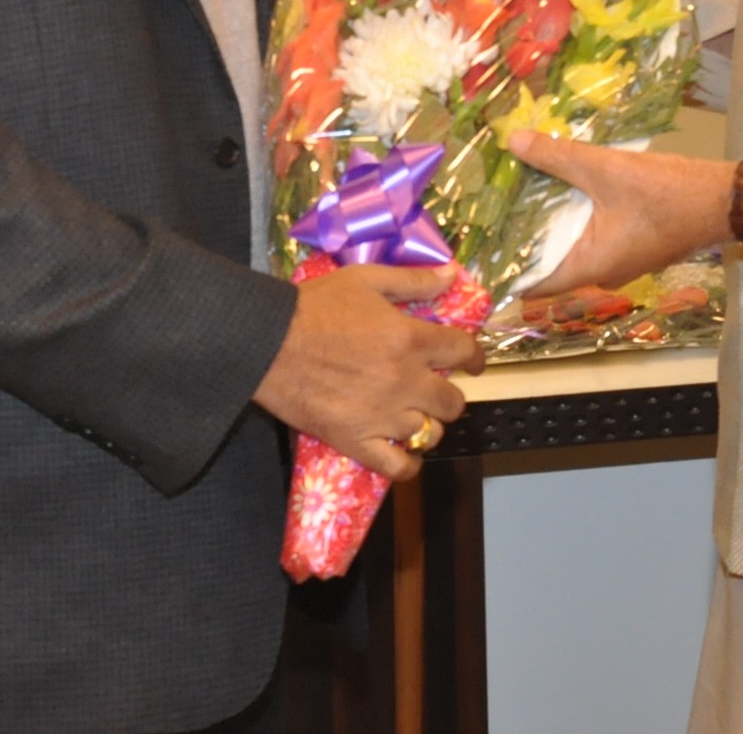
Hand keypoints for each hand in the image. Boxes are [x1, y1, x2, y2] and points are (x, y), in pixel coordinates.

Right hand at [250, 264, 483, 481]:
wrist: (267, 342)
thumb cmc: (315, 307)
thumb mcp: (366, 280)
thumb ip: (412, 281)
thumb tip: (450, 275)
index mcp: (411, 340)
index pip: (464, 352)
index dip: (475, 357)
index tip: (473, 361)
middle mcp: (405, 381)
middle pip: (453, 401)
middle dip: (451, 394)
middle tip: (437, 388)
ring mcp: (382, 416)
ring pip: (430, 434)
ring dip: (429, 425)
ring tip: (417, 417)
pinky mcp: (356, 442)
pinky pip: (397, 467)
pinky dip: (408, 465)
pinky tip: (407, 455)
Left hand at [506, 129, 729, 292]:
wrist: (724, 199)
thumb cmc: (666, 194)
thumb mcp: (606, 169)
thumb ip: (558, 156)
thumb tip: (512, 140)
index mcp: (589, 266)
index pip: (530, 281)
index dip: (501, 265)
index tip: (475, 243)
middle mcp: (599, 271)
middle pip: (546, 261)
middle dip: (519, 235)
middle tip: (487, 207)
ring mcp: (616, 259)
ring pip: (567, 246)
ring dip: (544, 222)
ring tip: (513, 192)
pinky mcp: (628, 242)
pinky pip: (586, 234)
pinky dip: (568, 215)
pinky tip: (555, 187)